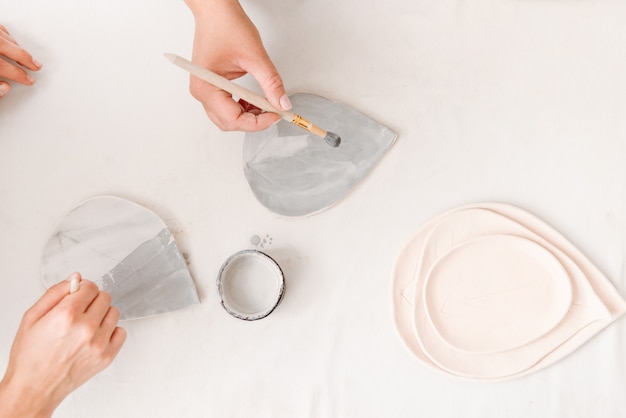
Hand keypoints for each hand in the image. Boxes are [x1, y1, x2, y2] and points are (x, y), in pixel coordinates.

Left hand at [0, 24, 41, 98]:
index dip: (20, 76)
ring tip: (28, 56)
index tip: (29, 81)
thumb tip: (6, 88)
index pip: (6, 67)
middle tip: (36, 67)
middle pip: (11, 49)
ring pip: (6, 38)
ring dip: (19, 48)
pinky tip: (12, 41)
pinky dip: (9, 37)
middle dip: (27, 60)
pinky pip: (0, 29)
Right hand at [0, 273, 125, 417]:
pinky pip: (121, 332)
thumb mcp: (32, 317)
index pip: (90, 286)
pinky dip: (110, 332)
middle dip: (92, 301)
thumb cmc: (30, 356)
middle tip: (78, 313)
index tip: (76, 297)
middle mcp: (86, 328)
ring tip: (85, 326)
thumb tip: (76, 278)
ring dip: (102, 315)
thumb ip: (55, 293)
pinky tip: (95, 337)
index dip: (81, 290)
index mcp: (66, 315)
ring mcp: (99, 343)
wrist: (34, 388)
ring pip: (114, 312)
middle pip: (104, 297)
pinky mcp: (107, 356)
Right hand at [184, 0, 290, 130]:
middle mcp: (201, 91)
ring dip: (249, 115)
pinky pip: (226, 107)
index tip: (276, 114)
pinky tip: (256, 101)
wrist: (215, 9)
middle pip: (229, 123)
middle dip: (253, 121)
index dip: (258, 122)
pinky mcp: (211, 86)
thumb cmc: (226, 25)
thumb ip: (271, 83)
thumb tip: (282, 103)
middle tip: (274, 111)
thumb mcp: (255, 56)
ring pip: (228, 118)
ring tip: (267, 104)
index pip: (234, 119)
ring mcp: (205, 90)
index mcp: (206, 87)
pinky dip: (243, 108)